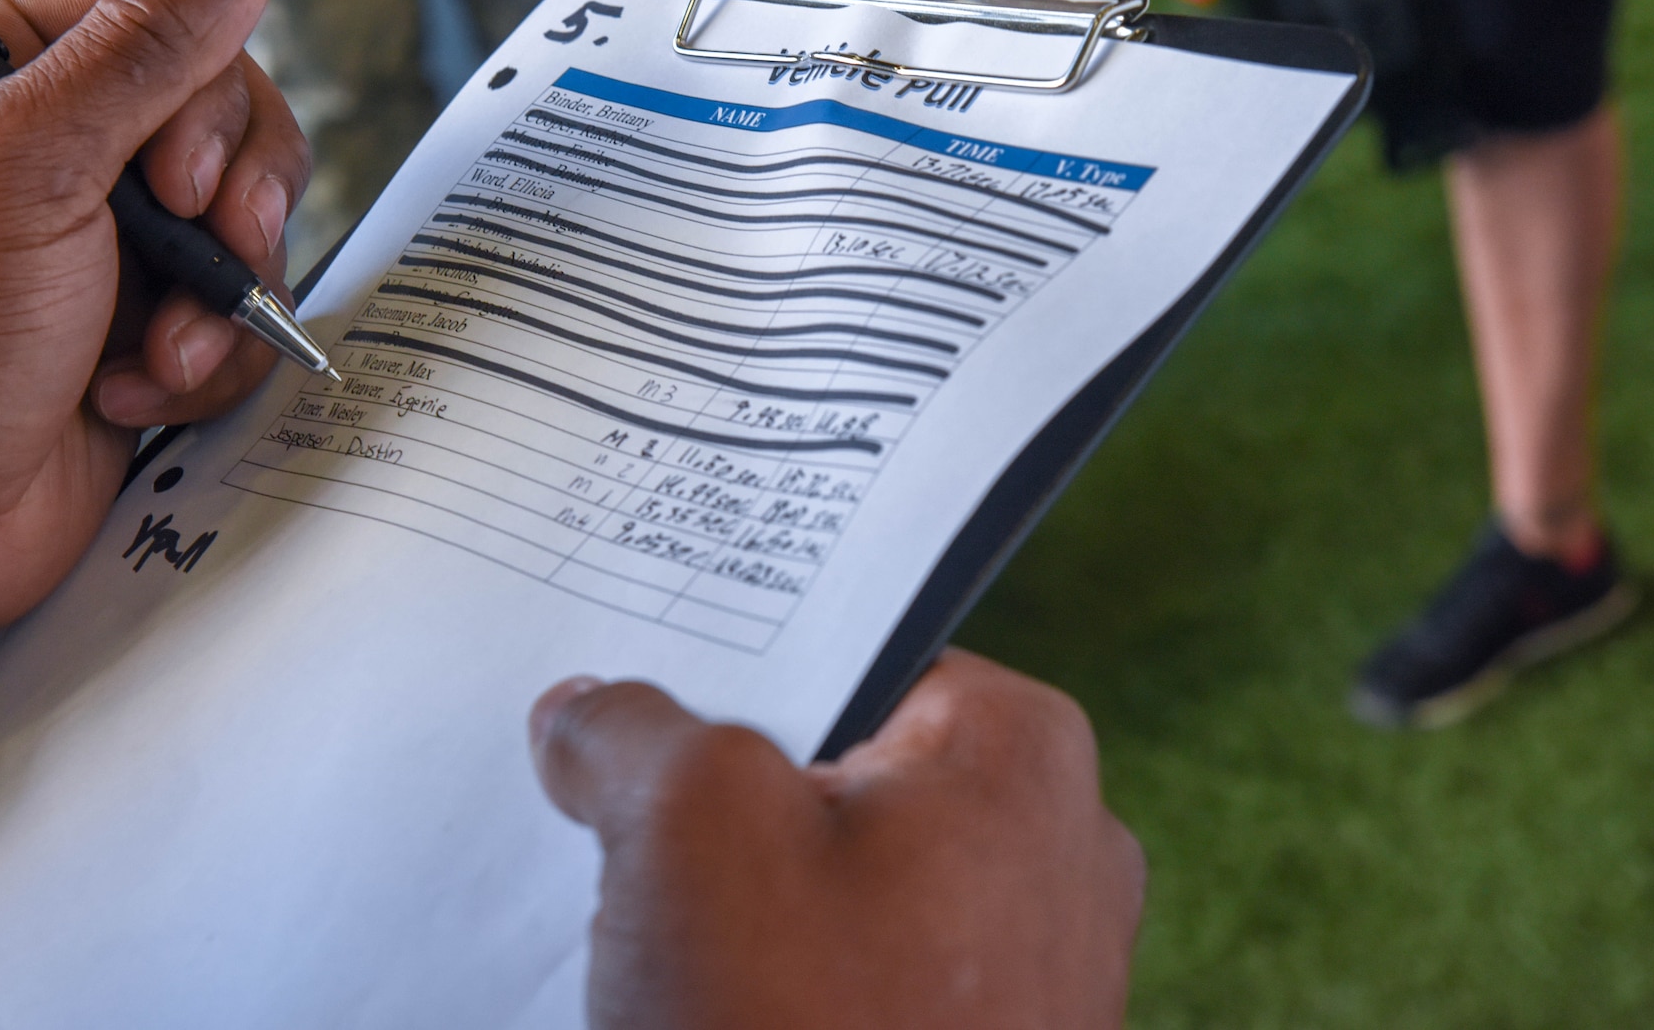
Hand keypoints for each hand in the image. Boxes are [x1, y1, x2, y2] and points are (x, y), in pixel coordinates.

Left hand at [0, 0, 310, 754]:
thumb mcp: (27, 168)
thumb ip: (144, 52)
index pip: (159, 22)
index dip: (205, 95)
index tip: (182, 179)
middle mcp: (43, 152)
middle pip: (223, 121)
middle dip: (233, 205)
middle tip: (206, 250)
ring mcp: (95, 245)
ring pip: (242, 227)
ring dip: (217, 301)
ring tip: (155, 353)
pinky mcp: (136, 328)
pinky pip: (232, 315)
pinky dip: (204, 361)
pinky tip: (135, 394)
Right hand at [529, 650, 1144, 1029]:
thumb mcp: (684, 826)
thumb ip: (631, 732)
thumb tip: (589, 717)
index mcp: (1023, 751)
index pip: (854, 658)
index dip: (737, 673)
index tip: (648, 698)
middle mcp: (1063, 850)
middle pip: (853, 769)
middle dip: (739, 794)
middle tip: (636, 816)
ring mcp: (1040, 970)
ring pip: (856, 881)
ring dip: (757, 898)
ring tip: (668, 930)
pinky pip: (875, 974)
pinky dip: (794, 978)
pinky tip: (720, 1008)